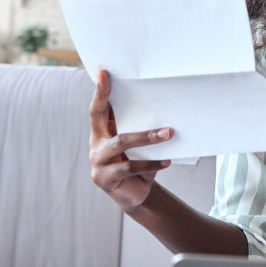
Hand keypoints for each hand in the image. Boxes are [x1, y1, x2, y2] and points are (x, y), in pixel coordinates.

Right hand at [89, 69, 172, 211]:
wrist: (136, 194)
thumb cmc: (139, 162)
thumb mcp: (139, 144)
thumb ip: (140, 128)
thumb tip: (164, 106)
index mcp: (102, 132)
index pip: (98, 107)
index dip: (100, 90)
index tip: (103, 72)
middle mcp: (96, 144)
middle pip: (99, 117)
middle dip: (109, 99)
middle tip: (130, 85)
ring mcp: (97, 161)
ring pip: (121, 142)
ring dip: (148, 137)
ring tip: (169, 133)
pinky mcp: (104, 178)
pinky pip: (129, 167)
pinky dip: (150, 164)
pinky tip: (166, 162)